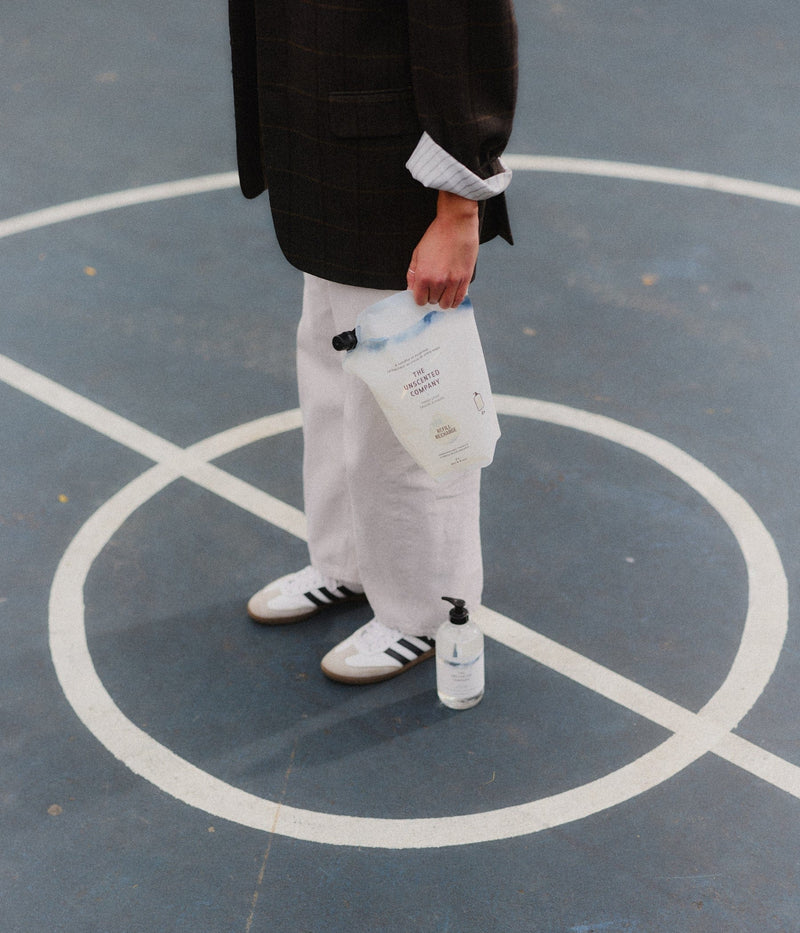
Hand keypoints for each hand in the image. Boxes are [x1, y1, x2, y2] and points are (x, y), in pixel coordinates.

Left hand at [406, 191, 478, 308]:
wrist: (456, 224)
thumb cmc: (437, 235)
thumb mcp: (418, 253)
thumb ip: (412, 274)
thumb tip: (411, 288)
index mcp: (423, 275)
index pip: (419, 300)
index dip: (420, 297)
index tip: (423, 293)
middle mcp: (438, 281)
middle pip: (432, 302)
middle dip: (431, 296)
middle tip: (433, 287)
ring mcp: (453, 281)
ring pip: (446, 304)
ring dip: (443, 300)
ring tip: (443, 291)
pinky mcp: (465, 279)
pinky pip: (459, 299)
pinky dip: (454, 300)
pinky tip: (452, 294)